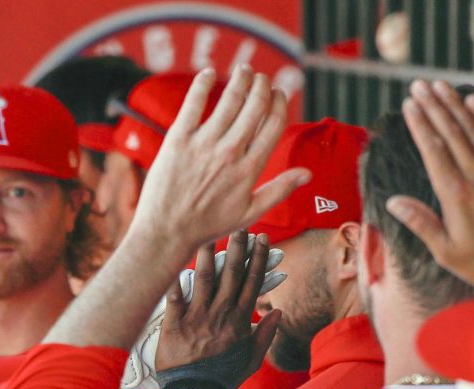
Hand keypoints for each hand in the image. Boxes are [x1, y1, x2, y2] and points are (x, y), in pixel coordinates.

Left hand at [118, 234, 284, 388]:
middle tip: (239, 225)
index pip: (252, 282)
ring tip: (207, 232)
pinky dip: (173, 279)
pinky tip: (172, 259)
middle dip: (237, 247)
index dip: (257, 258)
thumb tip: (279, 313)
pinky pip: (174, 297)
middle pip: (231, 274)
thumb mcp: (251, 360)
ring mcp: (197, 317)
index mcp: (239, 320)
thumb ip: (265, 335)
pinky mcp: (174, 324)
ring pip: (203, 279)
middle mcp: (220, 314)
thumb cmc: (222, 376)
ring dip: (206, 254)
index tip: (262, 238)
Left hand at [132, 66, 309, 254]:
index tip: (278, 94)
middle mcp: (229, 152)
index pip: (273, 123)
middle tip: (261, 78)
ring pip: (229, 100)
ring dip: (240, 80)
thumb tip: (308, 173)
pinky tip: (208, 73)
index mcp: (249, 168)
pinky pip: (193, 103)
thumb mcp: (249, 213)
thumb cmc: (207, 225)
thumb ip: (279, 190)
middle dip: (262, 86)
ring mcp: (203, 144)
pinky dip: (202, 84)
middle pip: (255, 105)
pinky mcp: (177, 140)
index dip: (280, 103)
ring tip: (243, 71)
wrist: (165, 233)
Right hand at [385, 80, 473, 285]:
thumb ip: (420, 223)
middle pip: (452, 133)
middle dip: (434, 106)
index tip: (409, 105)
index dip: (421, 125)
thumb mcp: (444, 250)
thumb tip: (394, 202)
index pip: (434, 151)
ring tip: (440, 86)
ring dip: (455, 105)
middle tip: (419, 85)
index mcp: (456, 196)